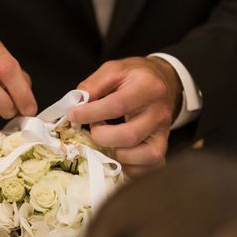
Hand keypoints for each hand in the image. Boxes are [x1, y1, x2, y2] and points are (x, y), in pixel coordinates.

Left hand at [69, 57, 181, 176]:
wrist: (162, 81)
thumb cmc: (134, 77)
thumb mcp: (113, 70)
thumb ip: (92, 85)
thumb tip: (77, 106)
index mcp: (147, 87)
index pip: (116, 106)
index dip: (90, 114)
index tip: (73, 115)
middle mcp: (159, 112)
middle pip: (129, 136)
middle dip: (102, 137)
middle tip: (93, 128)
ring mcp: (163, 132)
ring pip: (144, 156)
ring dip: (117, 154)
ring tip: (107, 142)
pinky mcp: (163, 146)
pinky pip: (150, 166)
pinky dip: (130, 167)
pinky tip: (117, 154)